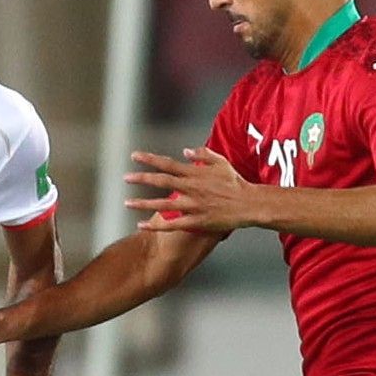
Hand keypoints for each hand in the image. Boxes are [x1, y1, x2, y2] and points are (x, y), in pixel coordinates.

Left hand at [123, 148, 255, 233]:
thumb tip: (185, 150)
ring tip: (127, 202)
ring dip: (143, 203)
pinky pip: (172, 224)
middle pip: (161, 182)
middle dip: (142, 179)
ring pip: (162, 205)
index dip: (150, 159)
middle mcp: (191, 188)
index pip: (168, 164)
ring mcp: (193, 205)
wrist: (249, 204)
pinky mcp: (196, 221)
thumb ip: (202, 154)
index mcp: (195, 173)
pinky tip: (141, 225)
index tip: (135, 156)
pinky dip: (156, 225)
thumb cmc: (236, 182)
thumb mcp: (221, 162)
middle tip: (126, 177)